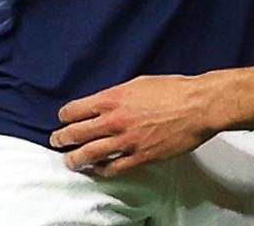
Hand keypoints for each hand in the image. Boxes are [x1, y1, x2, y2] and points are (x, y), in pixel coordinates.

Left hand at [49, 74, 218, 176]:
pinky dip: (100, 171)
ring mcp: (126, 141)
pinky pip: (112, 168)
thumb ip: (118, 95)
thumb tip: (106, 103)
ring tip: (69, 161)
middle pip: (76, 133)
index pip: (75, 109)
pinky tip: (95, 170)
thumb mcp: (139, 82)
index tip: (63, 119)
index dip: (65, 116)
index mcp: (113, 98)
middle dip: (62, 138)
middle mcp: (114, 120)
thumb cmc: (174, 90)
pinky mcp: (140, 157)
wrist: (197, 106)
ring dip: (74, 159)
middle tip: (56, 141)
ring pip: (89, 154)